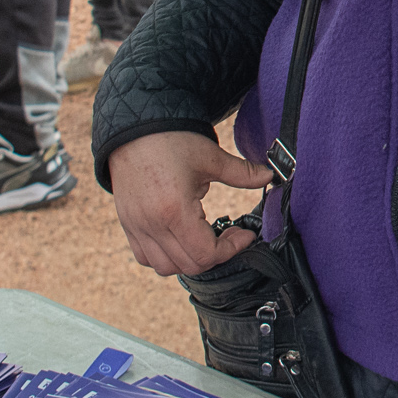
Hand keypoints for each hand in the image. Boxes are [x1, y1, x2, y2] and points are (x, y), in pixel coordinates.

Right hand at [109, 132, 272, 275]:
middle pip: (189, 265)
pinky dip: (165, 257)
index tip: (245, 235)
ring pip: (165, 267)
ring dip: (189, 260)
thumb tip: (269, 175)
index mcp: (174, 209)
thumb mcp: (210, 156)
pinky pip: (145, 257)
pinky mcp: (128, 225)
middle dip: (216, 255)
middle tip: (229, 237)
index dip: (232, 249)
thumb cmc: (170, 140)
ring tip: (204, 240)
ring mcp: (137, 227)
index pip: (207, 253)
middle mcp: (152, 224)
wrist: (132, 129)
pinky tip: (179, 239)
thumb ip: (242, 172)